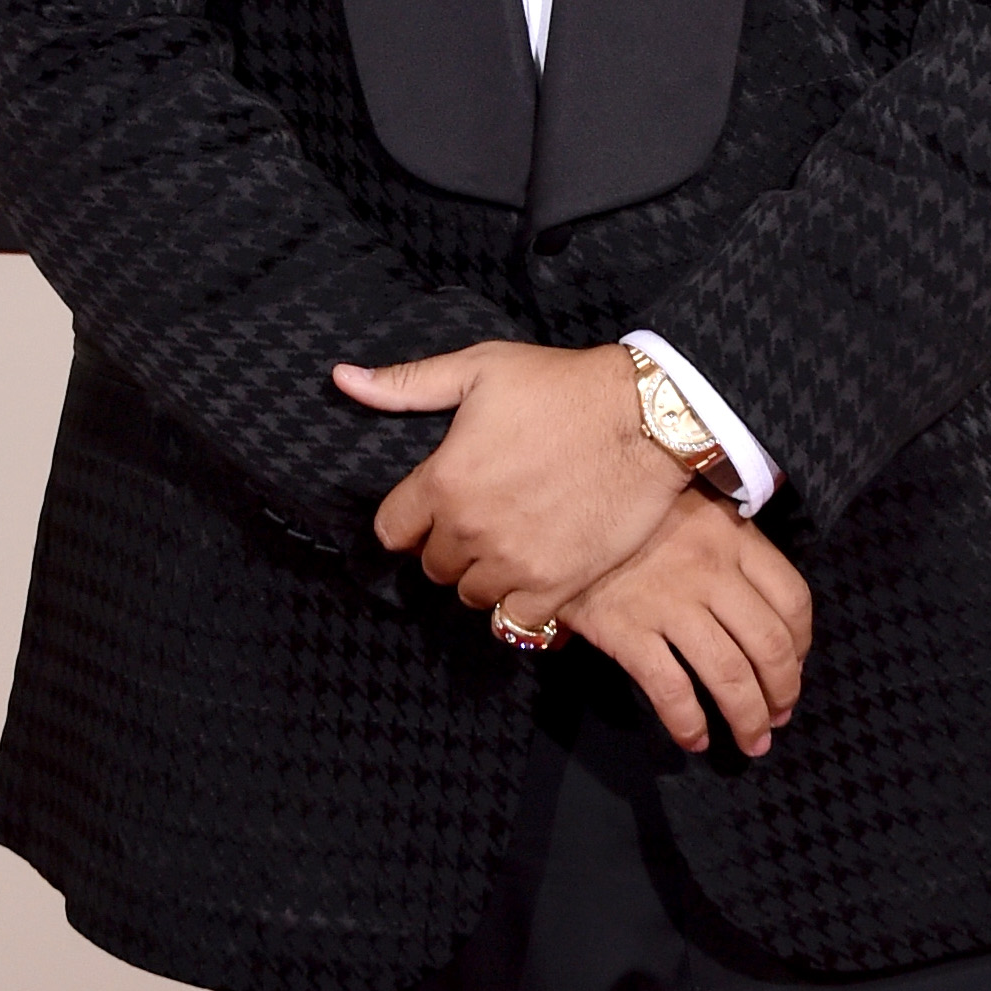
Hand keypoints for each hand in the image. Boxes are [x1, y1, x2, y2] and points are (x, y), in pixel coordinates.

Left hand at [335, 339, 685, 605]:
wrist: (647, 417)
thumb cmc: (563, 386)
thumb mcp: (479, 368)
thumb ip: (406, 384)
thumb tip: (343, 380)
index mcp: (443, 481)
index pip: (391, 530)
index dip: (408, 520)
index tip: (430, 510)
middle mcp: (470, 530)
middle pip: (432, 566)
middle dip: (448, 546)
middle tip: (480, 520)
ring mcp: (513, 562)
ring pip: (471, 594)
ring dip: (482, 576)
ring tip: (508, 547)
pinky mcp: (556, 584)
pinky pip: (515, 622)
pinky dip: (518, 607)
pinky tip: (531, 579)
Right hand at [535, 498, 812, 759]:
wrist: (557, 513)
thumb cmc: (632, 516)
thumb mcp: (693, 510)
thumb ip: (732, 548)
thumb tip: (765, 611)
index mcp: (733, 537)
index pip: (793, 598)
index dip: (803, 644)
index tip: (795, 667)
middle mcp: (709, 571)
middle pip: (769, 645)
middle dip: (782, 692)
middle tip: (780, 717)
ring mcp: (668, 602)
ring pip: (728, 674)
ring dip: (748, 717)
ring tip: (752, 742)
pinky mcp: (626, 630)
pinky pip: (671, 688)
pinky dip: (689, 723)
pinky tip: (696, 740)